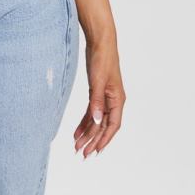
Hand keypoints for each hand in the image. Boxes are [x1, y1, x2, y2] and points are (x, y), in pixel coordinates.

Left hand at [74, 37, 125, 157]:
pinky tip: (77, 130)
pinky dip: (84, 121)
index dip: (104, 140)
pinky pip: (91, 111)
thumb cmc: (102, 58)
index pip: (112, 126)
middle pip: (103, 125)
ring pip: (96, 120)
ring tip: (77, 145)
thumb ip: (97, 101)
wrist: (100, 41)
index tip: (95, 151)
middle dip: (92, 140)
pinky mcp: (97, 91)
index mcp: (117, 99)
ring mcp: (105, 96)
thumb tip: (95, 121)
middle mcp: (113, 101)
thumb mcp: (98, 81)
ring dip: (87, 133)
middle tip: (81, 153)